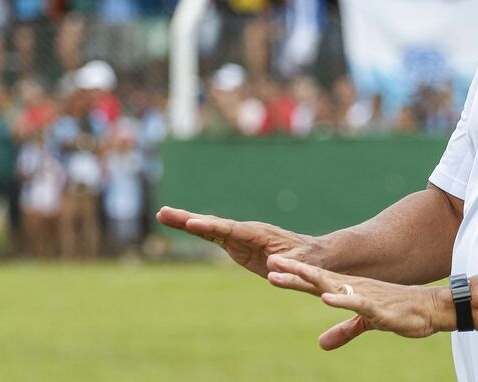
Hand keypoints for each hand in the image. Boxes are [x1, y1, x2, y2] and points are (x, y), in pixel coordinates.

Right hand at [156, 206, 316, 277]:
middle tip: (164, 213)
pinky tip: (181, 225)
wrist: (314, 255)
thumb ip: (287, 264)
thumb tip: (271, 263)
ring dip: (187, 221)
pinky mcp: (238, 244)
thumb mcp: (301, 264)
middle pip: (213, 224)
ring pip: (209, 227)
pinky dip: (196, 231)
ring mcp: (241, 236)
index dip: (211, 227)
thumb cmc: (309, 260)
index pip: (231, 230)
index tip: (192, 223)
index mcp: (260, 234)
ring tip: (162, 215)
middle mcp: (247, 231)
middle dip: (189, 219)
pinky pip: (213, 236)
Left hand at [266, 255, 450, 350]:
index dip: (293, 276)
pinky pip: (356, 303)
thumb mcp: (365, 324)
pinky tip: (326, 297)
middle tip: (271, 263)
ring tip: (293, 272)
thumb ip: (343, 331)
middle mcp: (353, 288)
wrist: (428, 309)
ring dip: (313, 278)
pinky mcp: (377, 307)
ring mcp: (364, 295)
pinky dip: (341, 300)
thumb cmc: (397, 312)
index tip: (271, 269)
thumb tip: (321, 344)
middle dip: (294, 272)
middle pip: (318, 278)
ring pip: (333, 285)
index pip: (315, 282)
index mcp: (348, 290)